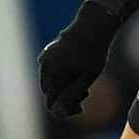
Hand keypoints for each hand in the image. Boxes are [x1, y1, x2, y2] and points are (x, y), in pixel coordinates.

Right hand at [38, 2, 119, 118]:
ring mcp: (44, 59)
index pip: (52, 103)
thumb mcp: (88, 76)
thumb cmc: (94, 53)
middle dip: (66, 97)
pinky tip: (75, 73)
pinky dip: (61, 76)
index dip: (66, 110)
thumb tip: (57, 112)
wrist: (93, 26)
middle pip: (50, 93)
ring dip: (63, 87)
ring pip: (49, 83)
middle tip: (87, 93)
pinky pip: (50, 72)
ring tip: (82, 83)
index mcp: (53, 73)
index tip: (82, 108)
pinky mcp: (46, 53)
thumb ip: (72, 94)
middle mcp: (44, 66)